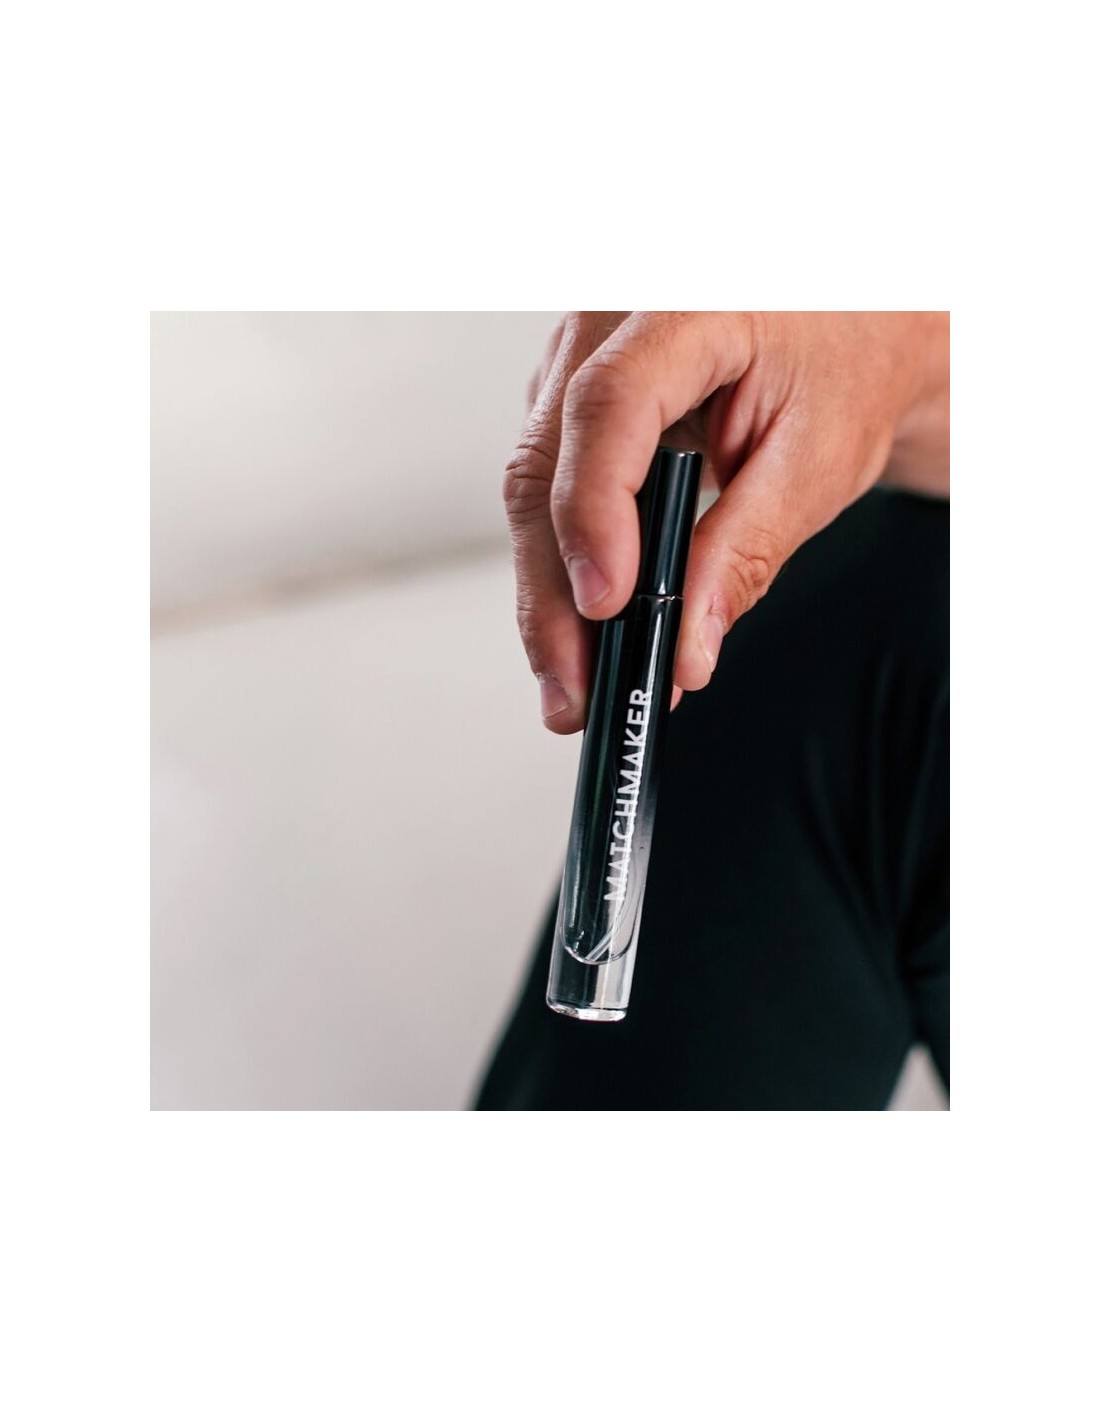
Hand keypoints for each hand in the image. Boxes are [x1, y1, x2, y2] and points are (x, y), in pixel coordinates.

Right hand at [503, 311, 949, 732]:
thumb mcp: (821, 459)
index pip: (609, 404)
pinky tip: (581, 626)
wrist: (854, 328)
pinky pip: (548, 488)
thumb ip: (748, 550)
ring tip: (575, 681)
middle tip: (576, 688)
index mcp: (685, 304)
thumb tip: (687, 642)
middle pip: (546, 462)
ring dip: (547, 592)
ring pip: (532, 486)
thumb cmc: (846, 365)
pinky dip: (562, 564)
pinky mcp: (572, 403)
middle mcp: (610, 320)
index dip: (595, 511)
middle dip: (554, 591)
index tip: (609, 604)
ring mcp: (580, 359)